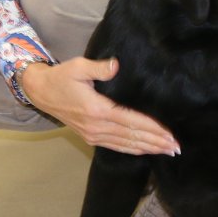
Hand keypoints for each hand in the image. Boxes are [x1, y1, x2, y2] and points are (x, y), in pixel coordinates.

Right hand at [19, 59, 179, 155]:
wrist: (41, 92)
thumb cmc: (62, 77)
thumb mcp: (78, 66)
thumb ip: (99, 67)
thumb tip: (116, 65)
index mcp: (97, 110)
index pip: (131, 121)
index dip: (152, 128)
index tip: (169, 134)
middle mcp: (96, 126)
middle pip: (132, 137)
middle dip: (156, 142)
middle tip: (176, 147)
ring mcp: (93, 134)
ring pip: (125, 144)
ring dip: (147, 148)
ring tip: (166, 151)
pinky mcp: (90, 137)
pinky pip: (115, 146)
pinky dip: (132, 149)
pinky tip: (145, 150)